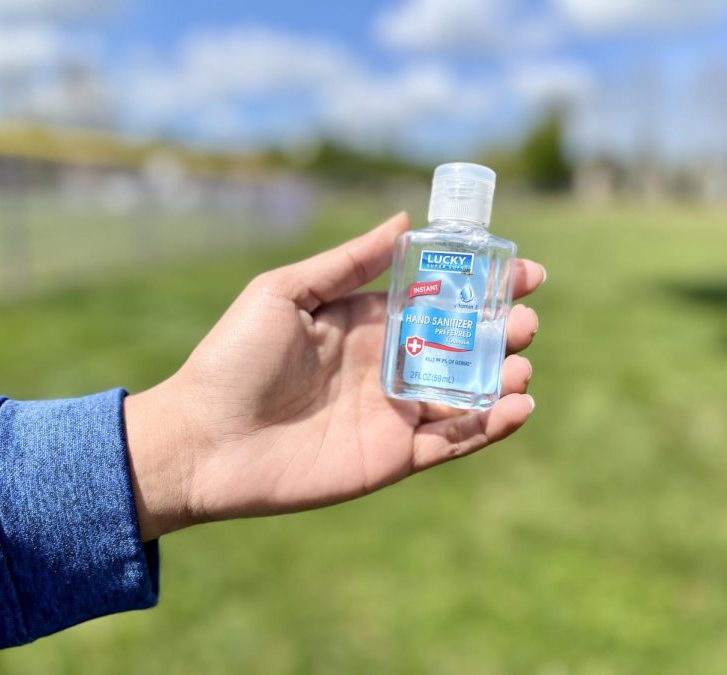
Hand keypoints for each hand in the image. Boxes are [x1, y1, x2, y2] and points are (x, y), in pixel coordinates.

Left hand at [124, 213, 544, 539]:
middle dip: (499, 331)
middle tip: (524, 320)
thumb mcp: (285, 292)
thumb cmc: (233, 357)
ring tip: (519, 363)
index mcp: (366, 323)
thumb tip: (405, 219)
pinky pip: (452, 443)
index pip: (438, 299)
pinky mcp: (392, 457)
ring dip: (501, 378)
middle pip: (461, 347)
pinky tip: (517, 407)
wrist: (202, 439)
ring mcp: (392, 414)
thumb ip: (346, 262)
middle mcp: (386, 366)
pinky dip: (489, 427)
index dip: (482, 285)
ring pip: (466, 395)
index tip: (524, 269)